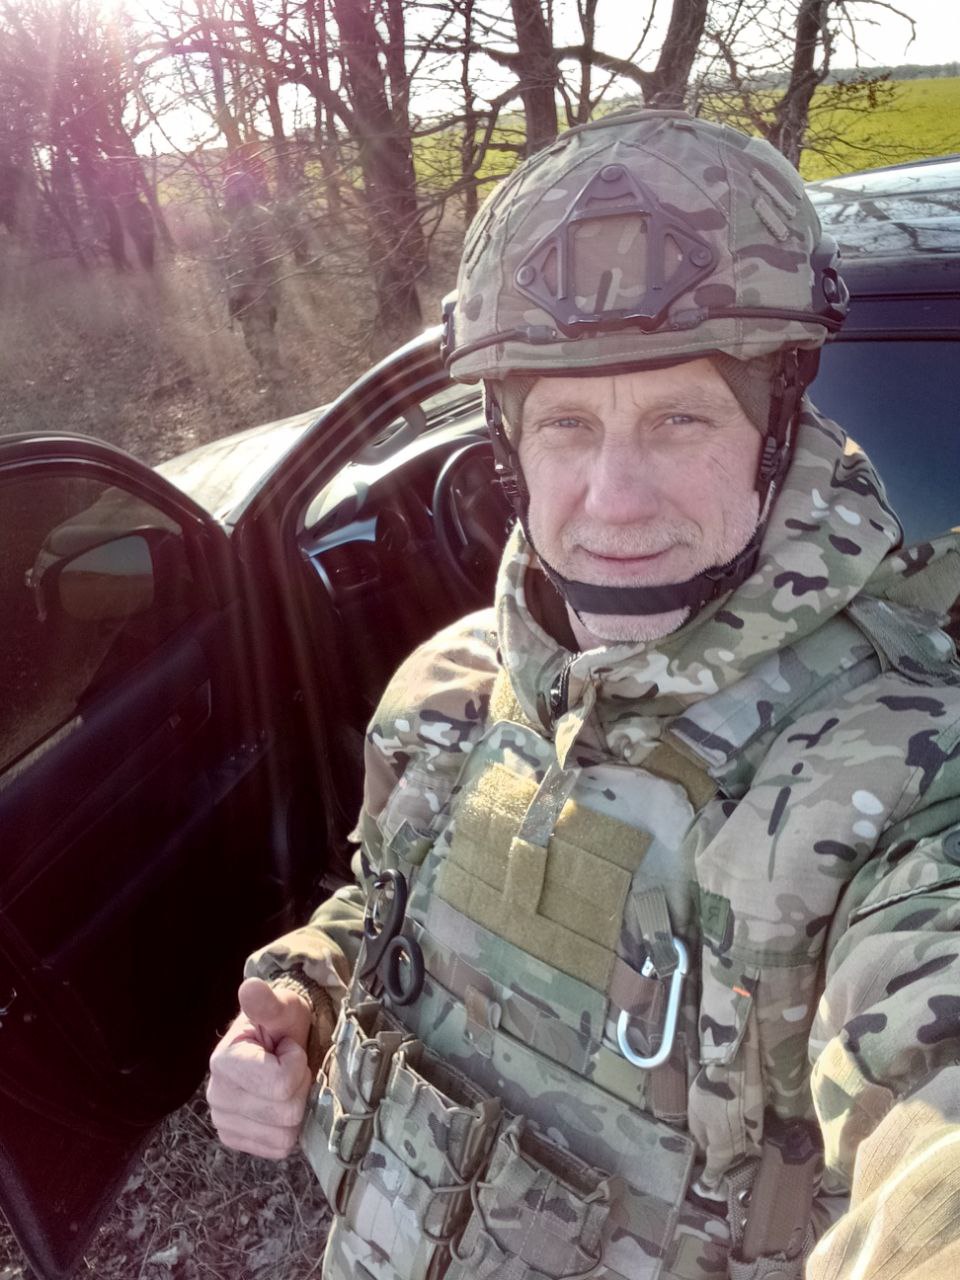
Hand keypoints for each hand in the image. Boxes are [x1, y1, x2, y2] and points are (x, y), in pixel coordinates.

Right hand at [206, 976, 325, 1157]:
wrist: (278, 1041)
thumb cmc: (282, 1023)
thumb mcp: (281, 1007)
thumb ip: (267, 1003)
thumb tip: (250, 987)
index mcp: (223, 1063)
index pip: (280, 1085)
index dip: (296, 1064)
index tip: (287, 1048)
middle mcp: (216, 1097)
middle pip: (285, 1115)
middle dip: (299, 1087)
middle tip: (290, 1066)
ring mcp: (224, 1123)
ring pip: (283, 1137)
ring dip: (295, 1108)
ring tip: (284, 1083)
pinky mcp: (237, 1140)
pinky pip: (277, 1149)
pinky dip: (288, 1129)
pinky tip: (279, 1103)